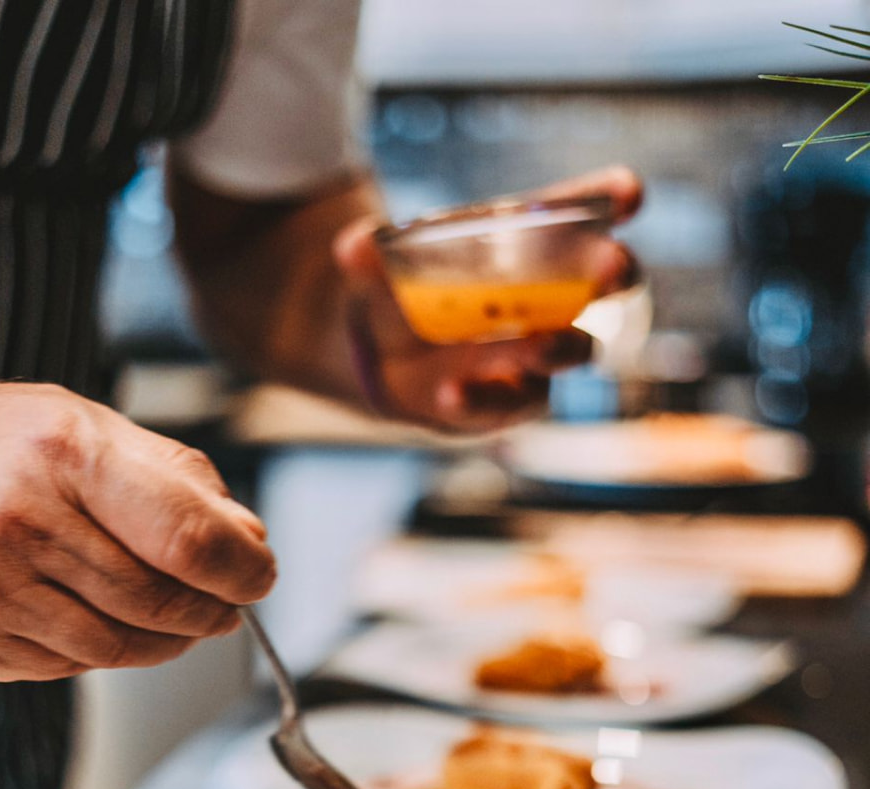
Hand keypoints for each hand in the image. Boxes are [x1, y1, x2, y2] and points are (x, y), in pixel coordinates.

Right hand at [0, 369, 275, 680]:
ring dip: (163, 643)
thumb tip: (248, 540)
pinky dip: (95, 653)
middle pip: (159, 604)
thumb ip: (173, 479)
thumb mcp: (81, 425)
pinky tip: (88, 618)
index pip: (187, 539)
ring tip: (172, 619)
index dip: (241, 571)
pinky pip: (63, 669)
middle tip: (223, 606)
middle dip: (209, 612)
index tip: (257, 577)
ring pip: (117, 650)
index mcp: (64, 455)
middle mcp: (20, 524)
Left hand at [334, 165, 642, 433]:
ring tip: (539, 346)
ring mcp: (534, 353)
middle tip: (614, 270)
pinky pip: (504, 404)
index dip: (608, 199)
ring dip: (559, 348)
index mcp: (530, 242)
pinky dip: (480, 398)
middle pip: (598, 283)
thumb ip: (370, 252)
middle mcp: (549, 296)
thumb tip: (351, 250)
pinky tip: (451, 390)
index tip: (629, 191)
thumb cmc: (406, 285)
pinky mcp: (505, 401)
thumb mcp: (381, 260)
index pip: (579, 212)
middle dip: (613, 274)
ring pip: (568, 352)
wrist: (384, 351)